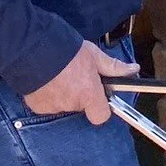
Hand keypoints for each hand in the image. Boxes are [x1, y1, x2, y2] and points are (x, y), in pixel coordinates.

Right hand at [23, 39, 139, 125]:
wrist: (31, 48)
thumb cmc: (66, 50)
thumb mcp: (94, 55)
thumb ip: (113, 67)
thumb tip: (134, 69)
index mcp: (88, 94)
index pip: (101, 116)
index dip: (101, 107)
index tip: (98, 95)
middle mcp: (71, 104)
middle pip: (82, 107)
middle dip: (81, 95)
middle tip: (76, 76)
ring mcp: (53, 107)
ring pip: (64, 105)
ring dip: (64, 94)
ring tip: (59, 75)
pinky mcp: (37, 107)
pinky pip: (47, 105)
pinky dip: (48, 95)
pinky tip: (46, 80)